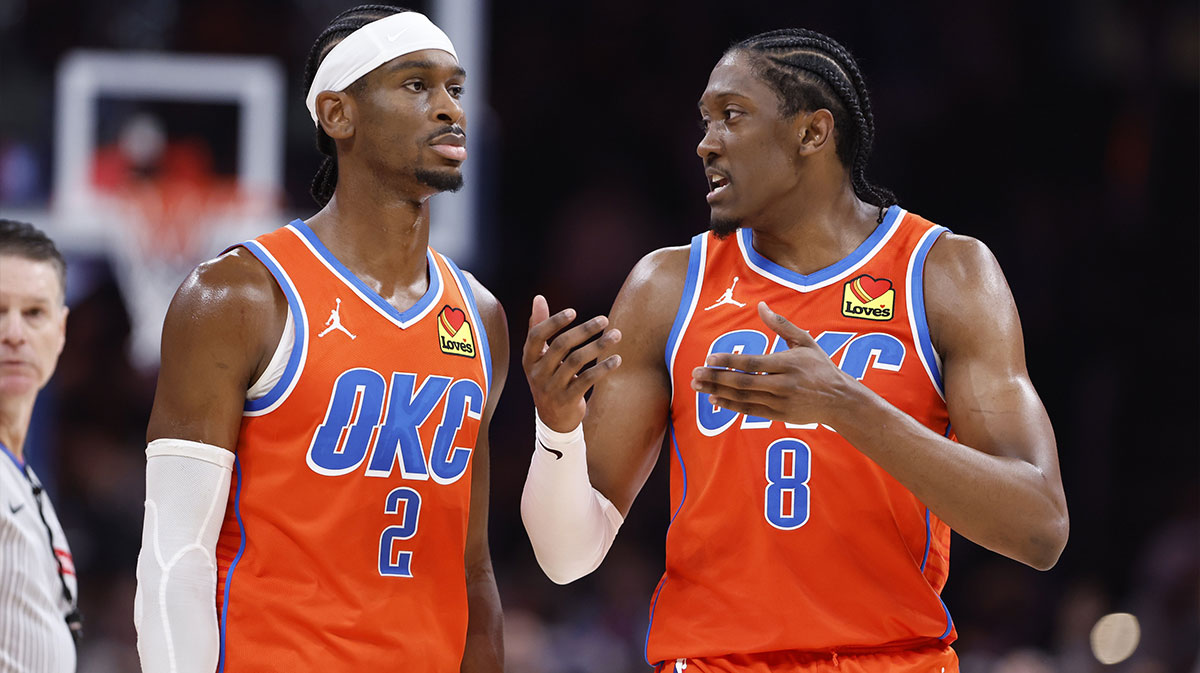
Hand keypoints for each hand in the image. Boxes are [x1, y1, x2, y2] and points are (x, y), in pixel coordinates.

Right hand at [522, 295, 621, 431]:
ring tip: (616, 335)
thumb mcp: (540, 357)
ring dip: (598, 345)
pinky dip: (603, 368)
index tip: (573, 311)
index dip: (554, 322)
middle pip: (561, 345)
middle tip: (604, 320)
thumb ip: (538, 327)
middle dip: (584, 330)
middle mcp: (537, 373)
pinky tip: (617, 359)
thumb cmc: (549, 378)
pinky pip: (587, 380)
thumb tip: (538, 297)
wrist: (553, 420)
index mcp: (529, 359)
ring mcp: (551, 388)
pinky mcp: (567, 401)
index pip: (537, 336)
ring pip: (576, 361)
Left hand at [691, 301, 854, 425]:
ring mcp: (781, 402)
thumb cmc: (820, 366)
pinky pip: (750, 410)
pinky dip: (730, 405)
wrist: (839, 400)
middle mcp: (784, 385)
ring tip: (697, 386)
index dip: (729, 361)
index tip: (709, 357)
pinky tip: (714, 398)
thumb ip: (781, 325)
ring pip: (744, 397)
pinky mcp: (779, 415)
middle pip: (744, 382)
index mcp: (789, 364)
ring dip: (718, 391)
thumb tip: (761, 305)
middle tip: (694, 373)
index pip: (753, 363)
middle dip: (716, 377)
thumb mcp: (805, 341)